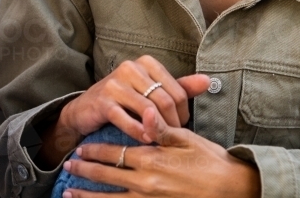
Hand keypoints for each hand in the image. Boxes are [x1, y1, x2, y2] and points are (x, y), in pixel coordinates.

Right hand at [60, 56, 209, 142]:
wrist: (85, 111)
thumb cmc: (123, 101)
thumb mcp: (152, 91)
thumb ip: (179, 86)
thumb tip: (208, 80)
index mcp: (146, 63)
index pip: (177, 90)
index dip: (183, 112)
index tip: (180, 126)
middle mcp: (131, 68)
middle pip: (165, 100)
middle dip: (172, 123)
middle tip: (172, 138)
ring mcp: (115, 83)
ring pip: (148, 110)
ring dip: (158, 129)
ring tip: (161, 141)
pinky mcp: (103, 101)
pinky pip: (127, 119)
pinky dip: (139, 132)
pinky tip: (144, 139)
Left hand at [60, 109, 260, 197]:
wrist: (231, 189)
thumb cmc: (210, 161)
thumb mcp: (186, 139)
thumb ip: (159, 127)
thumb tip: (142, 110)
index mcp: (151, 160)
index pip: (115, 153)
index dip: (96, 150)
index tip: (81, 147)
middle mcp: (145, 184)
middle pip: (106, 177)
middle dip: (85, 171)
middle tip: (68, 166)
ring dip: (87, 197)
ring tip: (69, 194)